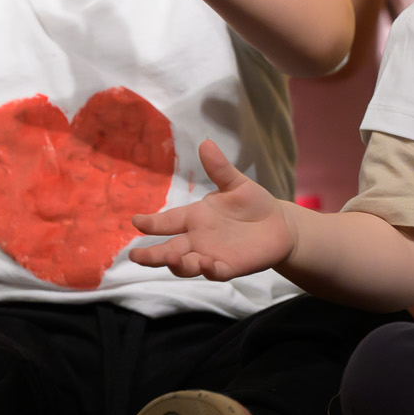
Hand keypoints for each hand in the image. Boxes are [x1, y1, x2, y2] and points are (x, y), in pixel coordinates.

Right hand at [129, 140, 296, 279]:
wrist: (279, 225)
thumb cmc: (253, 204)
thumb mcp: (236, 184)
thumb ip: (220, 168)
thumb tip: (206, 143)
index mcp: (195, 217)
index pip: (168, 221)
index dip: (152, 222)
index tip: (135, 221)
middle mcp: (198, 238)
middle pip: (169, 249)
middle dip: (152, 254)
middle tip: (134, 256)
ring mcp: (211, 254)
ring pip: (187, 264)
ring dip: (176, 264)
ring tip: (170, 258)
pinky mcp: (229, 266)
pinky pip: (215, 271)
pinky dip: (208, 269)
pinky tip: (205, 263)